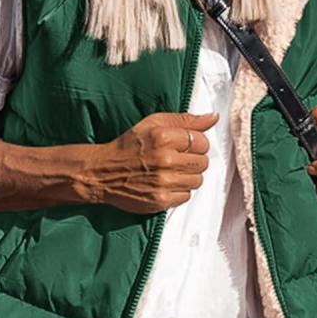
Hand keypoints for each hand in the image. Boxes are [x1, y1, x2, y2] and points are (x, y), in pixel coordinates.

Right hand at [88, 111, 217, 213]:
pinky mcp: (161, 199)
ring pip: (197, 180)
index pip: (202, 141)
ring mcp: (163, 181)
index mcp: (163, 136)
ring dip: (187, 177)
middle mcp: (164, 159)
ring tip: (170, 173)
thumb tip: (213, 118)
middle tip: (176, 160)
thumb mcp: (153, 124)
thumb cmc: (128, 147)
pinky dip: (178, 192)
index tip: (184, 146)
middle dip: (192, 161)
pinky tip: (165, 184)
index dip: (195, 144)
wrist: (102, 173)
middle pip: (202, 162)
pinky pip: (186, 196)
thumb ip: (185, 120)